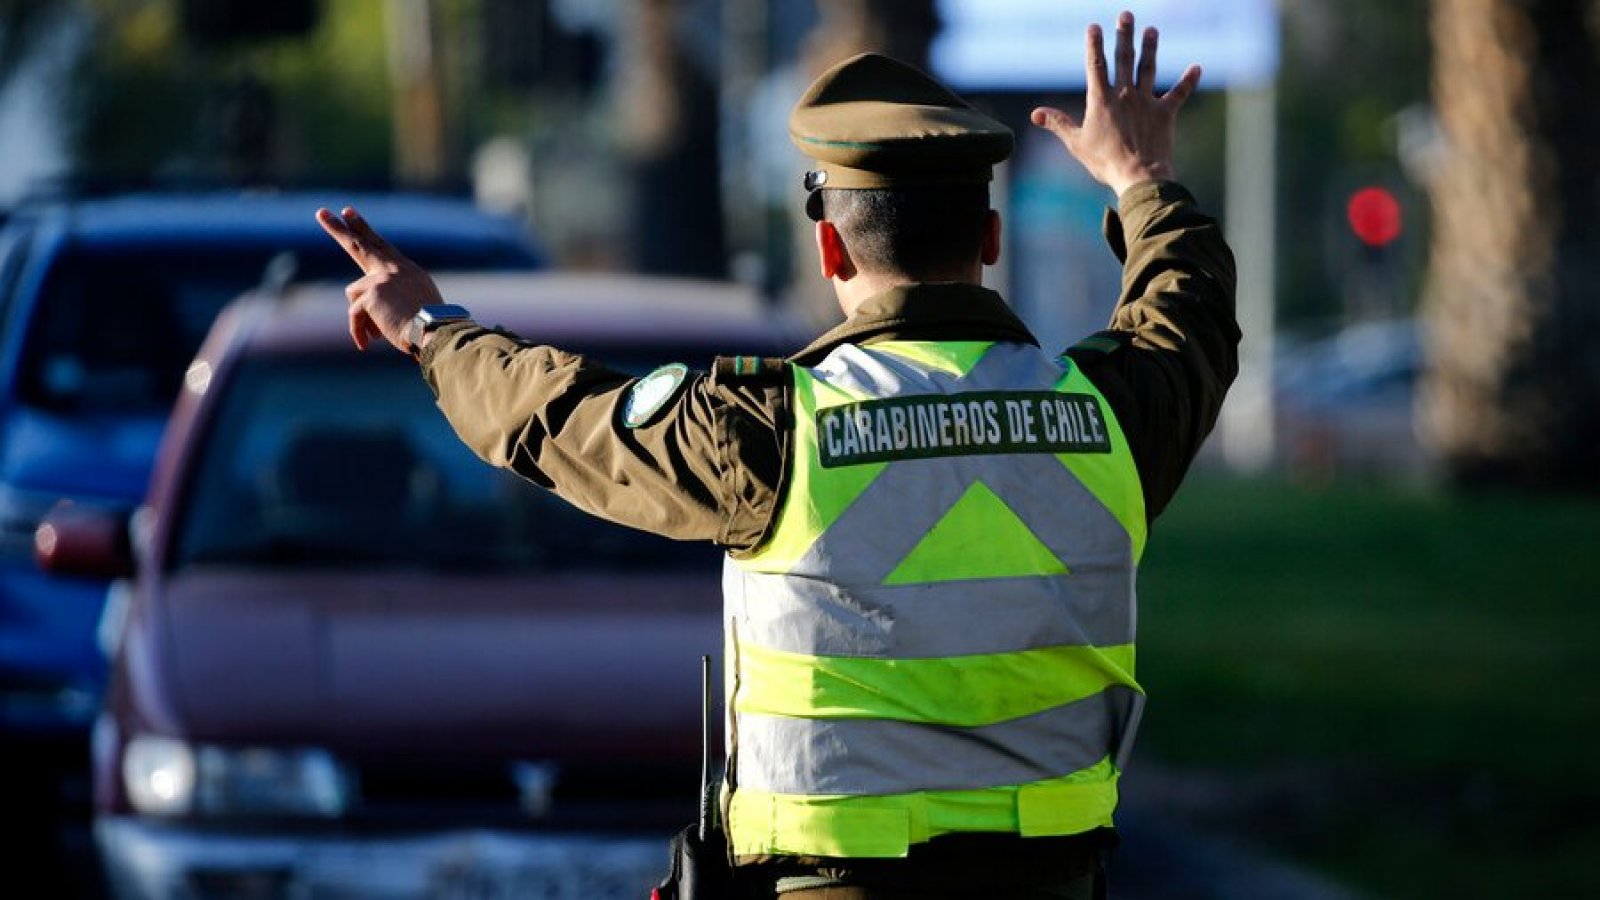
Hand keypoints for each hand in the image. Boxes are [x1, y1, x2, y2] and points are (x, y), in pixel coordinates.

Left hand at [315, 206, 444, 351]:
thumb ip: (392, 296)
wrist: (436, 331)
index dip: (363, 230)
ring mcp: (382, 278)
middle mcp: (394, 269)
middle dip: (338, 229)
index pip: (380, 245)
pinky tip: (367, 344)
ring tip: (378, 334)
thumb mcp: (417, 306)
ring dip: (362, 318)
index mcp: (408, 270)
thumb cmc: (430, 329)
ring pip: (354, 295)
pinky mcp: (372, 293)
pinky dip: (359, 331)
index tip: (348, 214)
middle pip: (360, 245)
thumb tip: (364, 303)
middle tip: (321, 213)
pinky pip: (355, 314)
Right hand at [1029, 10, 1201, 196]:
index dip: (1093, 44)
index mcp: (1101, 99)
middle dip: (1124, 34)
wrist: (1138, 175)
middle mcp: (1124, 94)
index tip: (1094, 26)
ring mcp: (1146, 102)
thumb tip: (1036, 114)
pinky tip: (1196, 67)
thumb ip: (1058, 124)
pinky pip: (1179, 93)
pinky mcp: (1165, 113)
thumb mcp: (1076, 143)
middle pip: (1124, 58)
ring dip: (1150, 48)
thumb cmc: (1105, 161)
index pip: (1095, 64)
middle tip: (1126, 15)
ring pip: (1148, 68)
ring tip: (1151, 30)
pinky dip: (1188, 80)